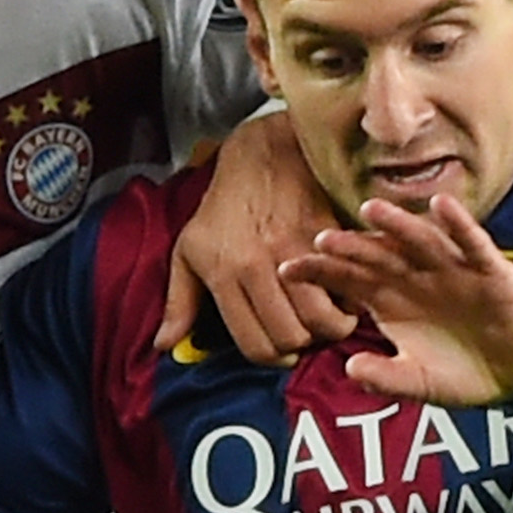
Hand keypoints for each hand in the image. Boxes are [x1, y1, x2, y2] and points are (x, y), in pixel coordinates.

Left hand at [158, 108, 351, 362]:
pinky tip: (341, 293)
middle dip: (302, 344)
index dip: (272, 358)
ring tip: (328, 317)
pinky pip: (344, 285)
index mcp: (224, 274)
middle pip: (292, 337)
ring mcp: (294, 249)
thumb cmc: (221, 208)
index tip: (281, 349)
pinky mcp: (324, 234)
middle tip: (305, 333)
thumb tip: (163, 346)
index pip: (256, 345)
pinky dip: (348, 298)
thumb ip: (179, 302)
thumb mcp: (188, 250)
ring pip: (323, 318)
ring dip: (330, 326)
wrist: (261, 154)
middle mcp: (258, 266)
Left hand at [278, 195, 512, 406]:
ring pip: (420, 242)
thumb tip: (350, 369)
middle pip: (378, 256)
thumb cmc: (465, 374)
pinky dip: (459, 225)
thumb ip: (385, 378)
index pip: (350, 280)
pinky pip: (472, 244)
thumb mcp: (419, 383)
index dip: (321, 272)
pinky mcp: (490, 272)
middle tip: (321, 238)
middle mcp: (418, 278)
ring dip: (398, 224)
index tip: (287, 269)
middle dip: (351, 247)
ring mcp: (453, 271)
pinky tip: (441, 206)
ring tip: (372, 210)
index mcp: (393, 301)